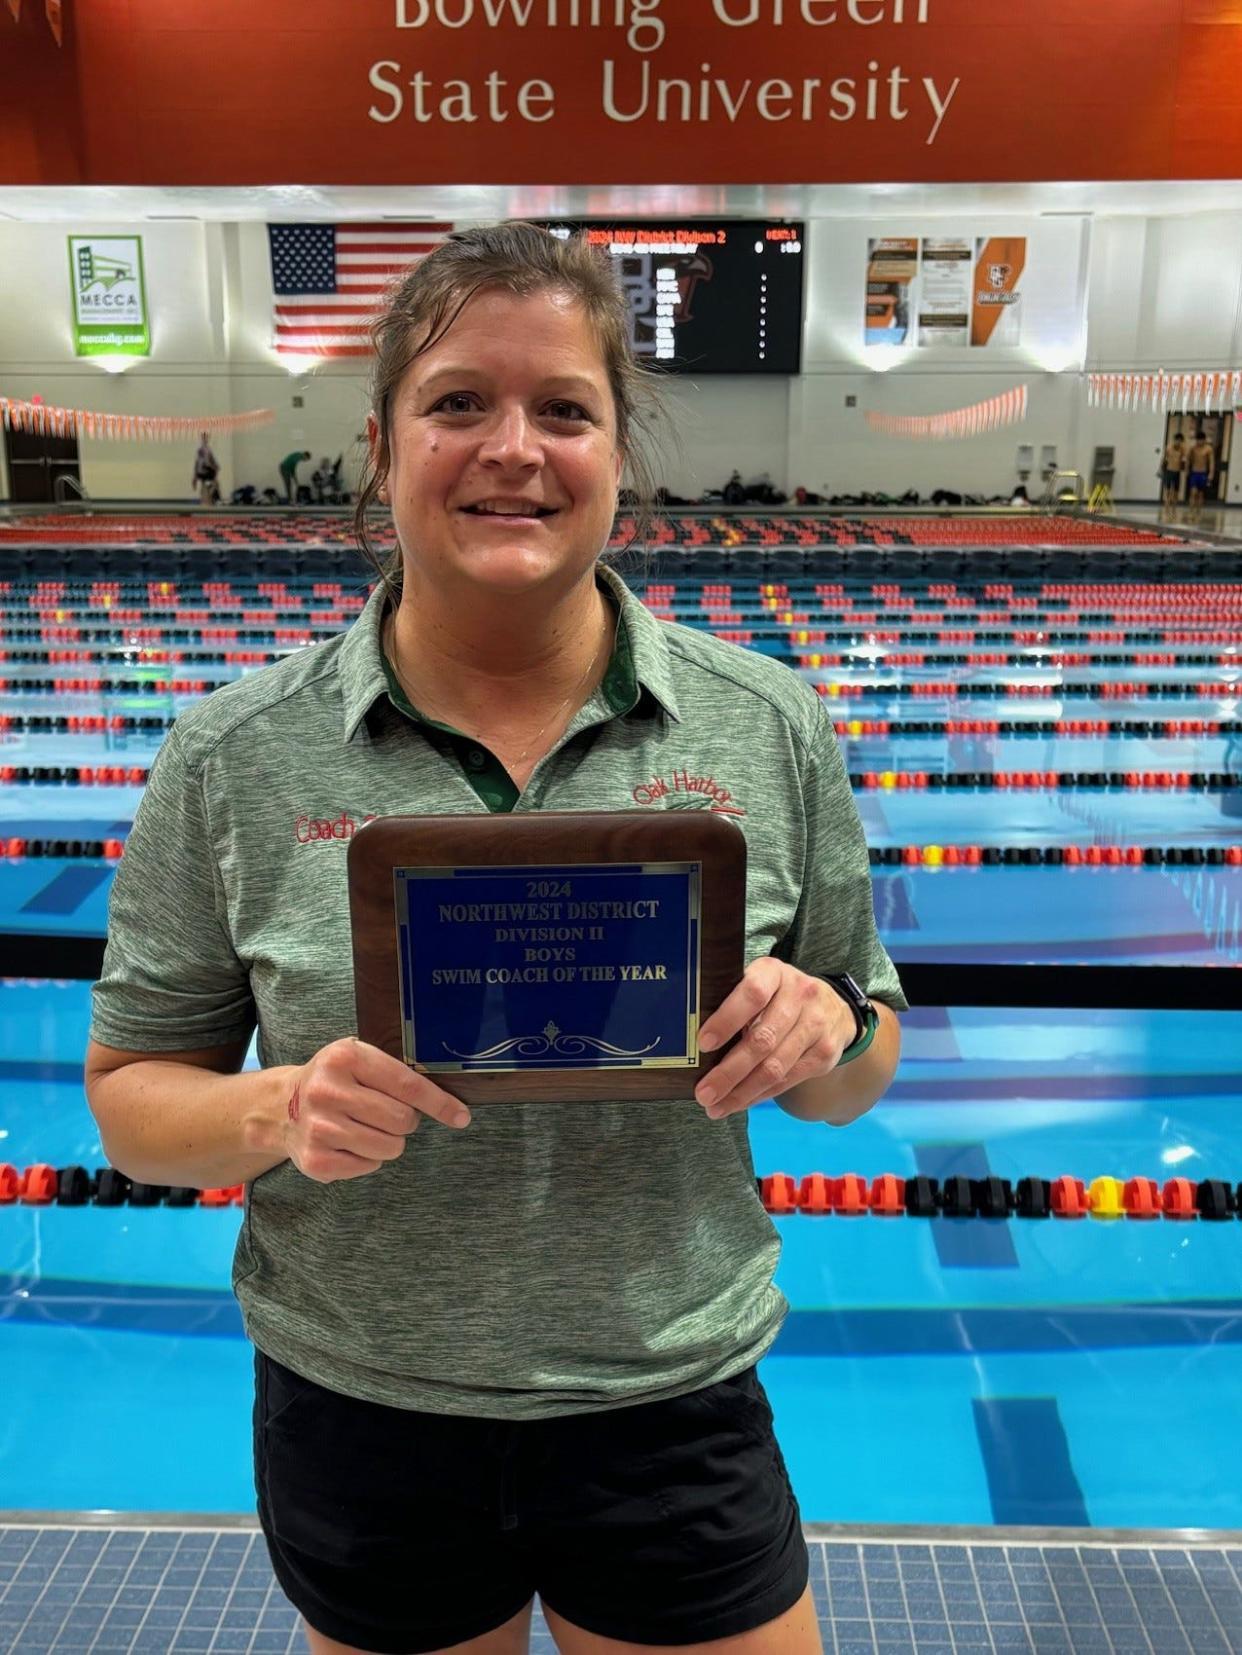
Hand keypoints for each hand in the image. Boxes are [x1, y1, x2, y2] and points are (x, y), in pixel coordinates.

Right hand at [284, 1037, 469, 1182]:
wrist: (279, 1106)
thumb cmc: (334, 1080)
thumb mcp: (357, 1058)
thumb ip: (395, 1072)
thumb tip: (449, 1102)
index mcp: (345, 1057)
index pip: (406, 1084)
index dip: (439, 1103)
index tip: (461, 1116)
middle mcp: (328, 1091)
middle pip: (402, 1120)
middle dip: (405, 1121)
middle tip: (387, 1114)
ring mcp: (319, 1128)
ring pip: (389, 1147)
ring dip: (388, 1142)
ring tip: (365, 1127)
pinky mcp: (316, 1160)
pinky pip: (369, 1166)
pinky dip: (367, 1158)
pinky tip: (348, 1142)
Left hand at [694, 958, 857, 1119]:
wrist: (833, 1007)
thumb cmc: (779, 996)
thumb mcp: (759, 983)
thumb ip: (733, 1001)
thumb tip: (693, 1040)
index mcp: (775, 973)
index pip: (752, 994)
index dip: (727, 1019)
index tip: (704, 1043)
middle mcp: (800, 996)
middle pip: (762, 1039)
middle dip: (729, 1072)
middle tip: (704, 1092)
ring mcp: (816, 1025)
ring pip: (775, 1067)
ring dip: (742, 1092)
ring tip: (716, 1106)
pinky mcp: (824, 1054)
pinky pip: (787, 1080)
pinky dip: (760, 1095)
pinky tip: (740, 1102)